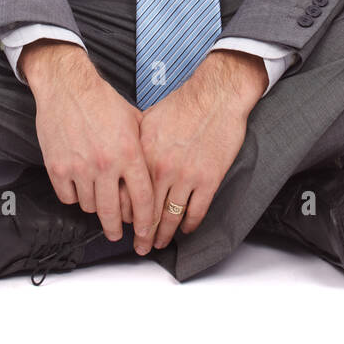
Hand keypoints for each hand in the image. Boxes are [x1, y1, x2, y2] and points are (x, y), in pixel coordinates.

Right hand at [23, 41, 154, 253]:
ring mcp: (79, 168)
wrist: (67, 87)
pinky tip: (79, 187)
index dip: (146, 223)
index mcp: (129, 153)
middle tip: (117, 235)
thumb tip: (153, 178)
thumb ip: (144, 150)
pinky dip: (74, 196)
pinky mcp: (57, 168)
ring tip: (98, 200)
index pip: (143, 200)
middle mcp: (106, 164)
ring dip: (95, 207)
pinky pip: (68, 198)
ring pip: (89, 207)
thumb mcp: (134, 122)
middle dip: (117, 230)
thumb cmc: (102, 101)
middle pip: (113, 213)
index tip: (145, 234)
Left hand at [138, 50, 265, 250]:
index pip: (130, 196)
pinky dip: (190, 224)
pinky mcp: (209, 180)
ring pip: (171, 216)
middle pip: (148, 212)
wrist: (216, 96)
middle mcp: (162, 168)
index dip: (127, 215)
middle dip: (143, 234)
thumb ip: (137, 146)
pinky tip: (187, 229)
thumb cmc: (184, 104)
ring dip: (165, 234)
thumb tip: (126, 165)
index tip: (126, 226)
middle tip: (140, 247)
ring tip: (160, 244)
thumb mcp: (149, 121)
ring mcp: (186, 176)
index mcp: (144, 154)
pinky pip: (197, 211)